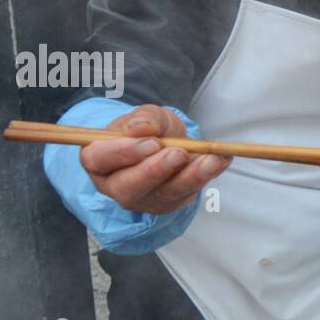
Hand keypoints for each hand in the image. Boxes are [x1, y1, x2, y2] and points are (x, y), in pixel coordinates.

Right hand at [79, 103, 230, 215]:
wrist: (169, 143)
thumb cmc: (149, 131)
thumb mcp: (148, 115)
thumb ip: (144, 119)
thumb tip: (141, 127)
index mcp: (100, 160)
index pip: (99, 159)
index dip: (123, 152)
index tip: (151, 142)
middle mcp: (117, 185)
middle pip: (128, 187)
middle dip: (155, 170)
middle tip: (178, 154)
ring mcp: (144, 199)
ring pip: (164, 194)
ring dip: (189, 176)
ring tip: (210, 159)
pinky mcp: (169, 204)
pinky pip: (187, 193)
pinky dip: (206, 176)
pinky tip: (221, 161)